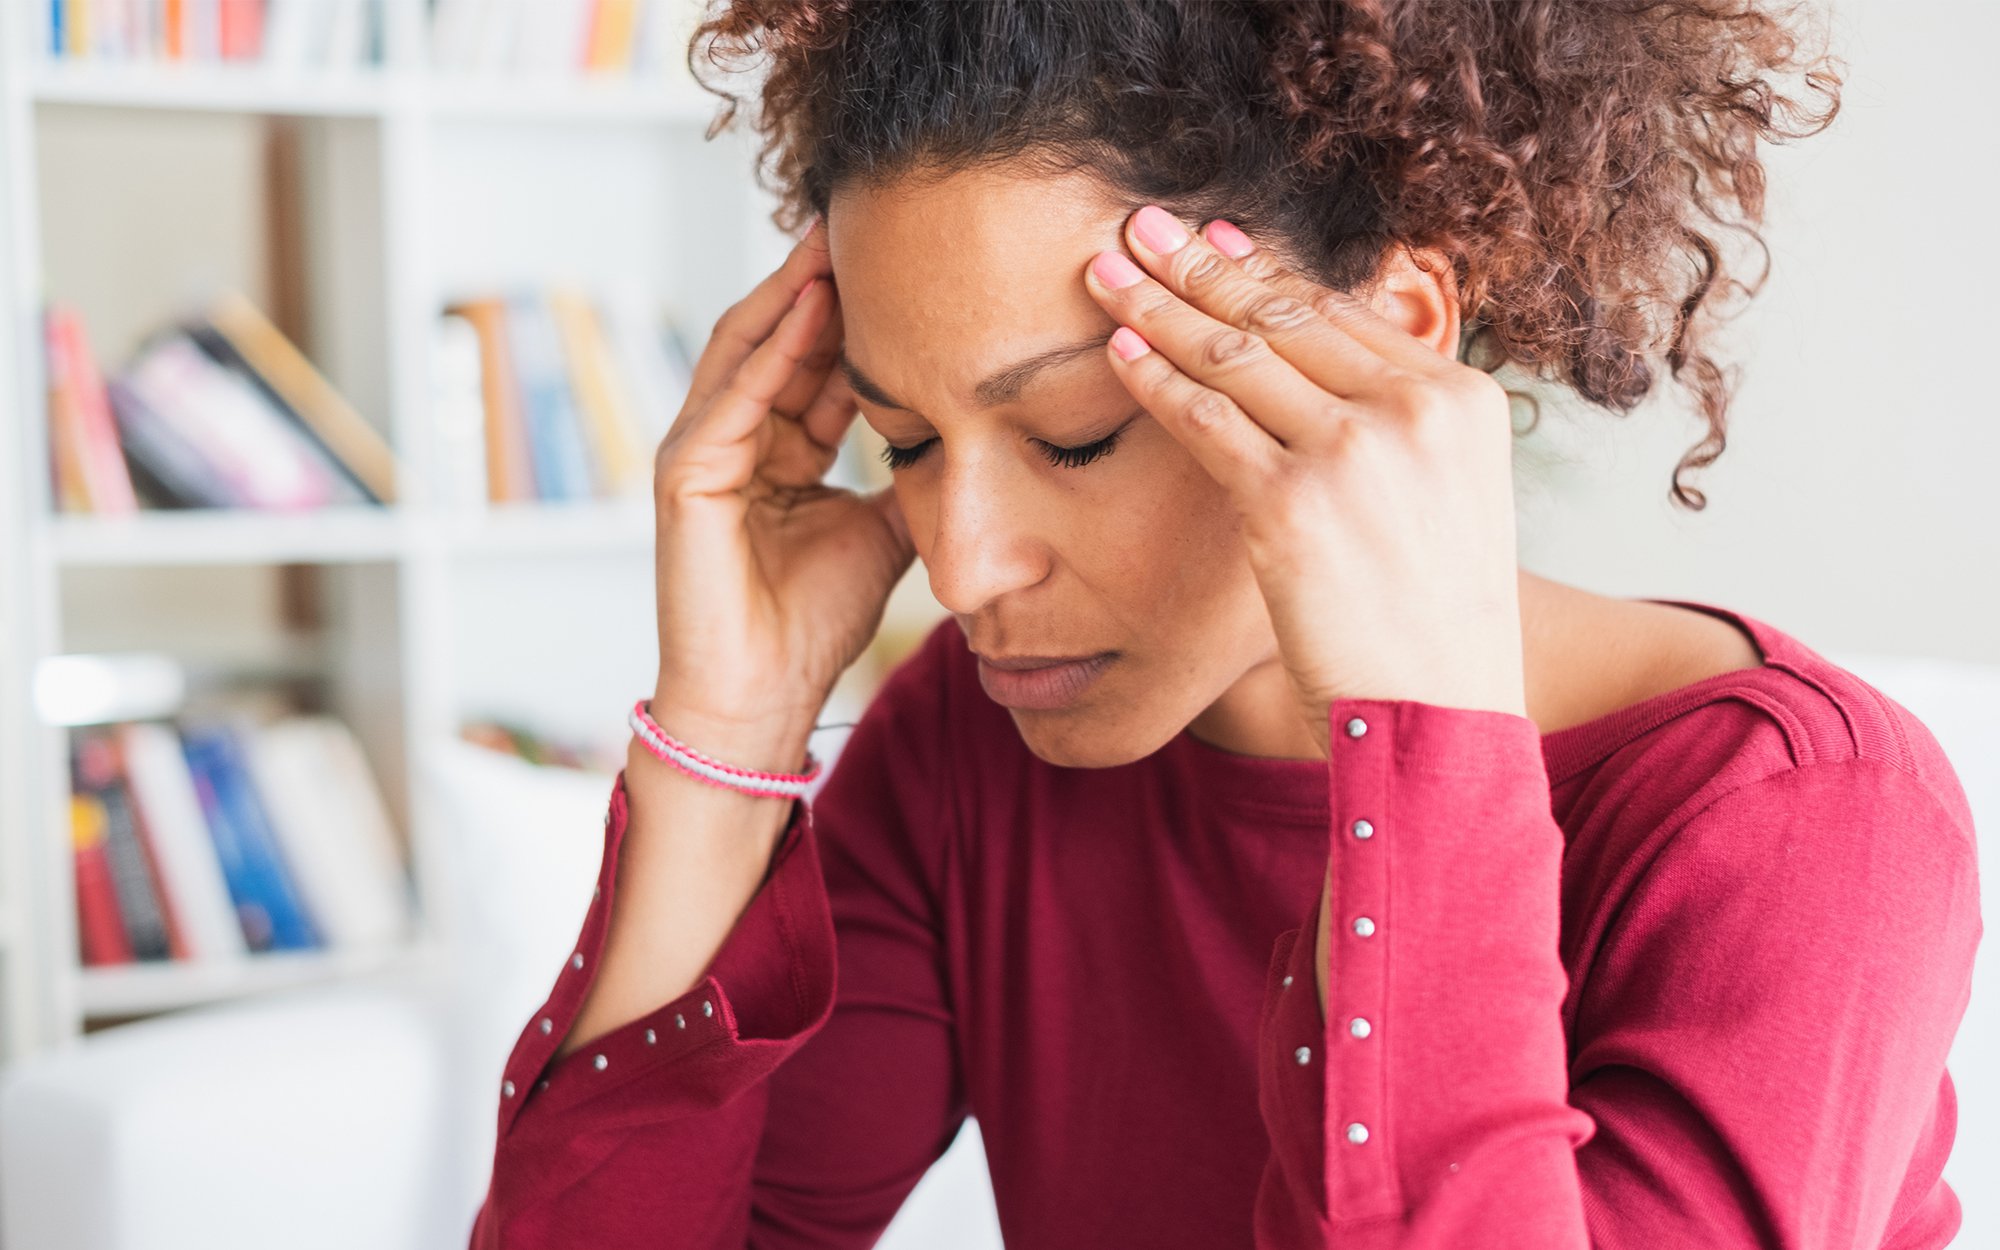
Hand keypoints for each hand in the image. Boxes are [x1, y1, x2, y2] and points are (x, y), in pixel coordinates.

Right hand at [649, 219, 916, 755]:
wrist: (763, 697)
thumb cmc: (814, 622)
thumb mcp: (884, 529)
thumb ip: (909, 476)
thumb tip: (965, 432)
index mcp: (777, 451)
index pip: (815, 362)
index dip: (858, 314)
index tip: (909, 264)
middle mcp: (734, 440)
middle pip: (778, 339)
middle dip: (819, 280)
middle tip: (868, 219)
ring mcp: (702, 453)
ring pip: (748, 351)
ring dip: (790, 294)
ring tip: (834, 240)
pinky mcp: (684, 477)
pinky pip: (732, 398)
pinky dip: (769, 352)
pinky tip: (808, 306)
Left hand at [1081, 205, 1528, 758]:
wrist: (1439, 715)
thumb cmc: (1435, 624)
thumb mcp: (1450, 504)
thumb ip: (1403, 432)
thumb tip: (1333, 380)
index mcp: (1462, 399)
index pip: (1342, 312)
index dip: (1265, 269)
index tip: (1213, 237)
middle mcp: (1413, 408)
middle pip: (1283, 314)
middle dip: (1199, 264)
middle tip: (1140, 225)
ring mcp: (1353, 450)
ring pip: (1235, 354)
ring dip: (1159, 305)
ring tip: (1106, 271)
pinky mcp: (1292, 501)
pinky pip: (1204, 418)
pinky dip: (1153, 379)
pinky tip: (1117, 351)